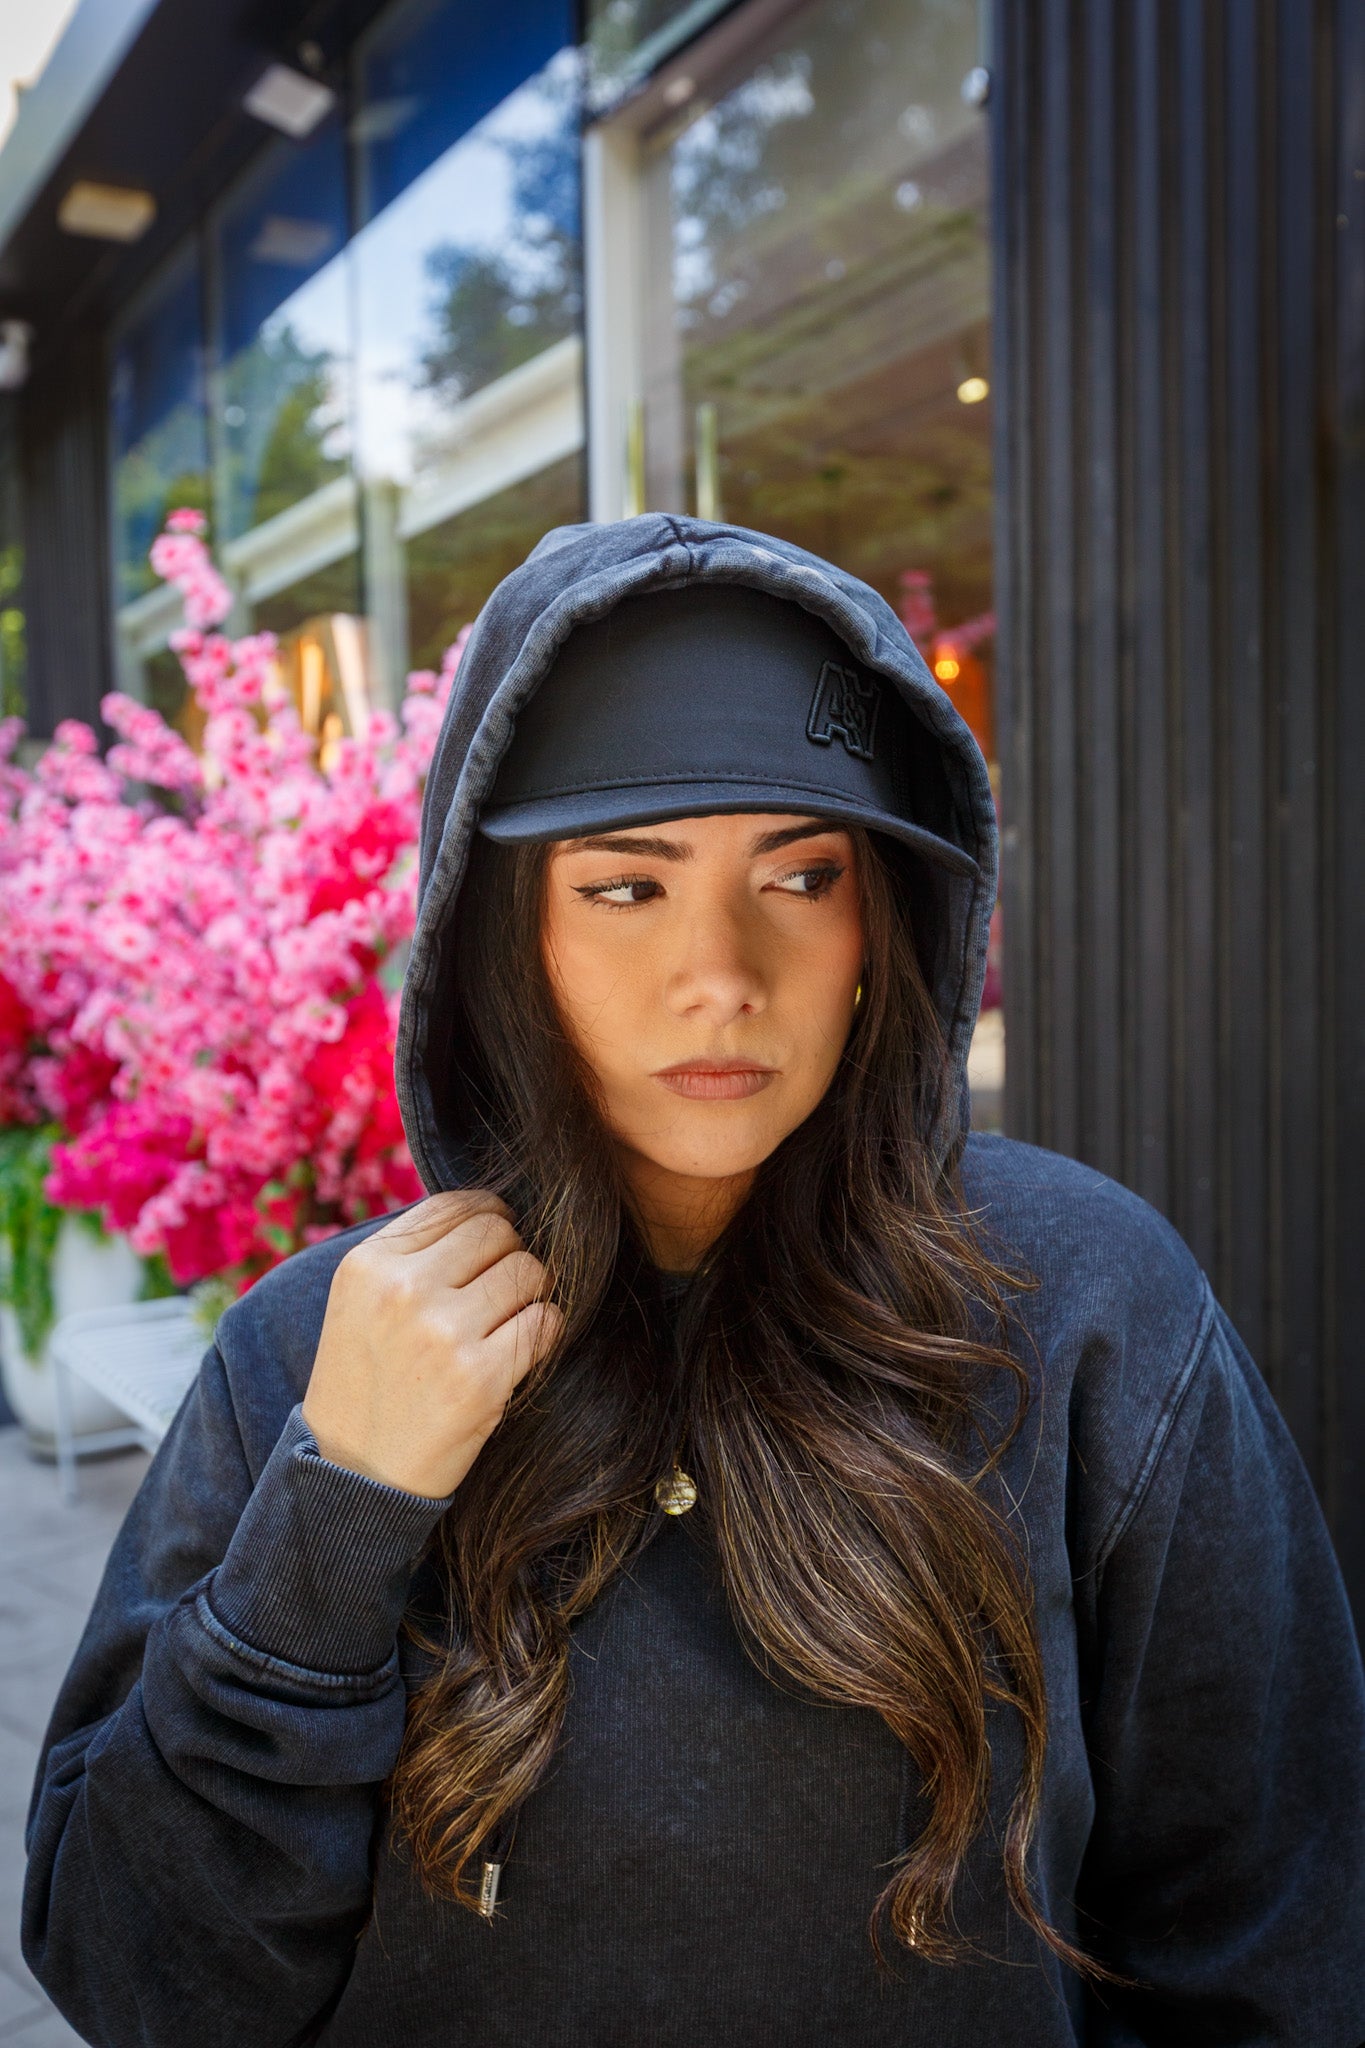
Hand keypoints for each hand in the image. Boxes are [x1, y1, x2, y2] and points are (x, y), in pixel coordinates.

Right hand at [301, 1191, 561, 1498]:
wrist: (352, 1475)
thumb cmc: (366, 1382)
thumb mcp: (360, 1303)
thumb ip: (413, 1254)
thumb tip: (492, 1211)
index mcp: (368, 1264)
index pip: (457, 1204)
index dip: (488, 1219)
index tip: (492, 1247)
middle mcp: (403, 1289)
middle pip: (499, 1230)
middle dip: (509, 1257)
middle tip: (496, 1295)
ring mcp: (443, 1333)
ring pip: (530, 1271)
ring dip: (528, 1296)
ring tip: (502, 1325)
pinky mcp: (480, 1377)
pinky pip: (546, 1322)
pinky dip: (542, 1333)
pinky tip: (513, 1354)